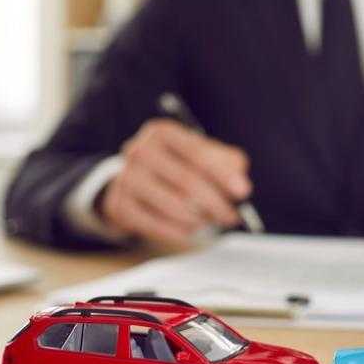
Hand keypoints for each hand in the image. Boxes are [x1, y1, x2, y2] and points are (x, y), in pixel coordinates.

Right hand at [100, 119, 250, 246]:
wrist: (134, 181)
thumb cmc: (177, 166)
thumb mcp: (202, 155)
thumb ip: (226, 162)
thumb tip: (240, 183)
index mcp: (163, 132)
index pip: (197, 153)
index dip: (223, 174)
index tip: (244, 192)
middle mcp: (140, 150)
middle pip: (187, 181)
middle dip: (216, 203)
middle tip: (232, 216)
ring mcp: (126, 178)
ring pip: (173, 205)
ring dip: (200, 219)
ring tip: (211, 222)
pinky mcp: (119, 205)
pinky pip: (156, 224)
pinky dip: (179, 231)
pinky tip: (191, 230)